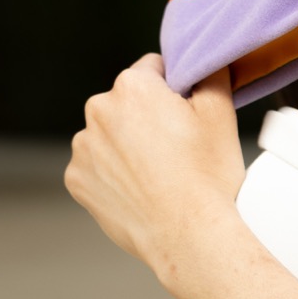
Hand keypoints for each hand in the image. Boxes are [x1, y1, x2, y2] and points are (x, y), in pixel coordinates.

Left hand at [65, 54, 245, 282]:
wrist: (188, 236)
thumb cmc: (207, 177)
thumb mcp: (221, 114)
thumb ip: (210, 74)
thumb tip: (205, 62)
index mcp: (132, 86)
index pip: (152, 69)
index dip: (173, 91)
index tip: (185, 117)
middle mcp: (98, 110)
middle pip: (126, 102)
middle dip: (146, 117)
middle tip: (176, 148)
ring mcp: (83, 147)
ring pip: (109, 135)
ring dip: (127, 145)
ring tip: (158, 174)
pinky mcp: (76, 179)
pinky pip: (95, 166)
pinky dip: (112, 174)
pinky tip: (139, 189)